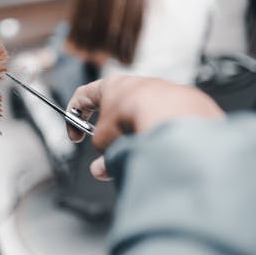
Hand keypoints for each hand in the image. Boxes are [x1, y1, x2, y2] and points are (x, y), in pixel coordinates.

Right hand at [66, 74, 223, 179]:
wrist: (170, 116)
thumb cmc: (129, 121)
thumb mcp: (104, 142)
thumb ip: (100, 155)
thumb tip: (101, 170)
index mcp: (110, 85)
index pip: (83, 95)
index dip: (73, 118)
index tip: (76, 137)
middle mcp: (135, 84)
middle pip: (116, 110)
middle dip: (110, 135)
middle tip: (109, 152)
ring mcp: (161, 92)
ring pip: (141, 118)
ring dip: (134, 138)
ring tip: (136, 157)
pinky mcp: (182, 104)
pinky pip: (163, 123)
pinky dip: (157, 138)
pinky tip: (157, 152)